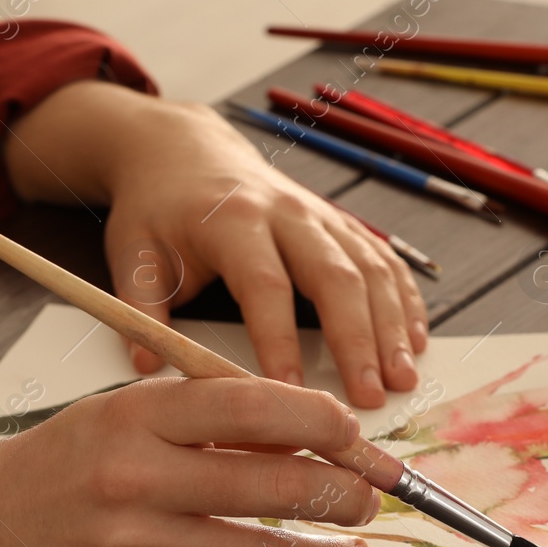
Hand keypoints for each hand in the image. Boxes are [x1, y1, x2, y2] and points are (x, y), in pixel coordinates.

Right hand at [0, 377, 375, 546]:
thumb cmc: (47, 470)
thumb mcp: (116, 418)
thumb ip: (199, 423)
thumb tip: (300, 438)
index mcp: (138, 414)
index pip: (259, 406)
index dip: (326, 423)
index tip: (358, 439)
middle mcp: (137, 477)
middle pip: (277, 483)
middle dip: (343, 493)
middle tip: (370, 499)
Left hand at [3, 82, 428, 407]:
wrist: (184, 150)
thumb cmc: (157, 210)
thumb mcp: (133, 254)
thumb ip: (142, 311)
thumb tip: (148, 369)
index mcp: (232, 220)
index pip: (265, 285)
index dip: (280, 340)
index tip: (290, 393)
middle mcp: (285, 212)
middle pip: (335, 276)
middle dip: (359, 339)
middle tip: (372, 396)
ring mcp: (319, 215)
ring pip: (370, 267)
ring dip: (392, 324)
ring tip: (404, 377)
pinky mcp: (338, 222)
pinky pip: (382, 258)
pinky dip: (404, 299)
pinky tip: (414, 340)